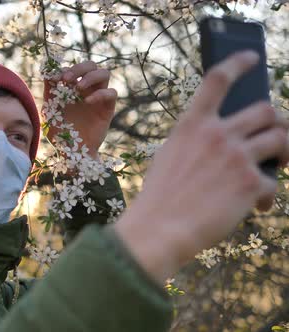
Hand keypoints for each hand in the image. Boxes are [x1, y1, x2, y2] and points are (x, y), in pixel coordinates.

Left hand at [44, 61, 116, 156]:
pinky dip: (100, 93)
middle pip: (91, 65)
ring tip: (78, 88)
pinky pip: (112, 93)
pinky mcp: (108, 108)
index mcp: (72, 88)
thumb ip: (50, 92)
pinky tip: (87, 102)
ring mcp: (98, 97)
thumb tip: (47, 72)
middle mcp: (87, 90)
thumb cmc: (60, 132)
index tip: (55, 78)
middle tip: (67, 79)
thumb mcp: (50, 111)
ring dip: (90, 77)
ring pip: (104, 73)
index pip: (73, 69)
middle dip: (79, 68)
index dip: (64, 69)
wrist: (72, 152)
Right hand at [113, 51, 288, 283]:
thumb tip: (236, 139)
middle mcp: (216, 134)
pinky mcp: (251, 183)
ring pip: (280, 139)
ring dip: (284, 153)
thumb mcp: (172, 157)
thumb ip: (199, 141)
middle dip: (278, 123)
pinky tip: (256, 208)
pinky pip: (274, 182)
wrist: (160, 230)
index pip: (217, 80)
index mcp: (192, 125)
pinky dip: (267, 196)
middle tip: (278, 136)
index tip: (251, 58)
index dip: (237, 63)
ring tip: (279, 166)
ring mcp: (236, 156)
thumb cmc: (162, 197)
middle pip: (266, 110)